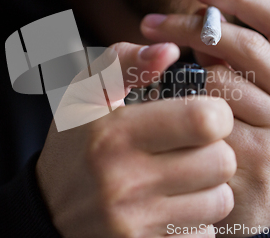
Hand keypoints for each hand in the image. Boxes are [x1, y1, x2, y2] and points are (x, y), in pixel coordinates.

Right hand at [37, 42, 236, 237]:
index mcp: (114, 133)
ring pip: (220, 200)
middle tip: (194, 148)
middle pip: (221, 161)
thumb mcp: (85, 94)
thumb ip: (124, 62)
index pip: (204, 119)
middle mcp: (125, 181)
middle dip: (216, 150)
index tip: (203, 116)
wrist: (47, 212)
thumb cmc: (75, 144)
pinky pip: (205, 233)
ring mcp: (135, 223)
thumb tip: (169, 50)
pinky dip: (197, 219)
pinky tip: (173, 206)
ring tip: (185, 178)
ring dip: (210, 186)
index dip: (216, 113)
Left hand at [140, 0, 269, 235]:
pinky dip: (179, 111)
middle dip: (192, 27)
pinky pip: (205, 118)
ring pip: (219, 81)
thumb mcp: (268, 104)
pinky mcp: (258, 163)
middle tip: (152, 23)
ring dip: (184, 77)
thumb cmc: (255, 147)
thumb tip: (200, 17)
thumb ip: (246, 64)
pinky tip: (169, 118)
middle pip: (248, 45)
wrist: (256, 212)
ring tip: (168, 87)